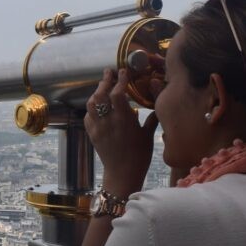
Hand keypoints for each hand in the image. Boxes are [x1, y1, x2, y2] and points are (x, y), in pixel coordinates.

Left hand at [84, 67, 159, 192]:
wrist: (123, 173)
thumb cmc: (140, 155)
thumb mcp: (148, 135)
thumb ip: (151, 117)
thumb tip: (156, 101)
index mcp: (124, 120)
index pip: (118, 94)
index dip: (120, 80)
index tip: (123, 71)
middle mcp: (108, 122)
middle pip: (101, 95)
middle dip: (105, 81)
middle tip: (109, 72)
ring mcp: (97, 128)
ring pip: (91, 104)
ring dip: (96, 92)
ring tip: (103, 86)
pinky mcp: (92, 134)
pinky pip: (88, 116)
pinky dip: (92, 107)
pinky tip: (98, 105)